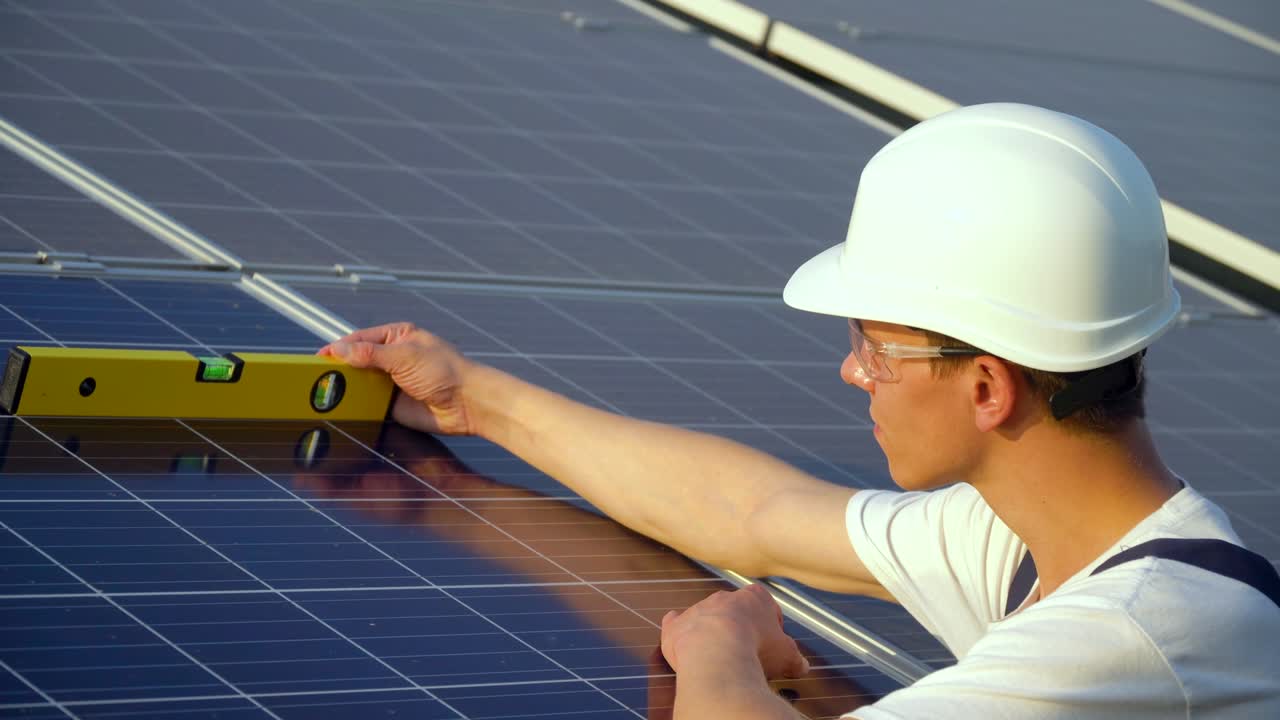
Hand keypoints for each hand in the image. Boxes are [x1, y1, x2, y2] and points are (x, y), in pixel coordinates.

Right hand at [318, 322, 475, 434]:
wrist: (468, 405)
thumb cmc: (445, 372)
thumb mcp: (405, 356)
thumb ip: (371, 354)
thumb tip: (340, 349)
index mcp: (397, 337)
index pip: (360, 339)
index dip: (339, 348)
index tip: (319, 358)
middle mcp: (392, 358)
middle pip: (356, 361)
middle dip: (338, 369)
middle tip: (316, 378)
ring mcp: (391, 382)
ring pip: (359, 384)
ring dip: (344, 389)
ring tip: (322, 394)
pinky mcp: (392, 405)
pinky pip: (368, 404)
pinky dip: (355, 406)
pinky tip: (341, 409)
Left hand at [660, 583, 808, 680]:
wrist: (717, 654)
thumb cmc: (755, 650)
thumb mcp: (786, 655)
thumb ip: (794, 657)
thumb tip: (802, 666)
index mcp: (754, 597)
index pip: (766, 605)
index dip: (771, 626)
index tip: (772, 643)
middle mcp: (724, 598)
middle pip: (735, 611)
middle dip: (740, 629)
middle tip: (747, 652)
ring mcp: (698, 609)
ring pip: (706, 618)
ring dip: (712, 634)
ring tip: (721, 658)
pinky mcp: (676, 625)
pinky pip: (676, 624)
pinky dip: (679, 632)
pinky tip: (684, 644)